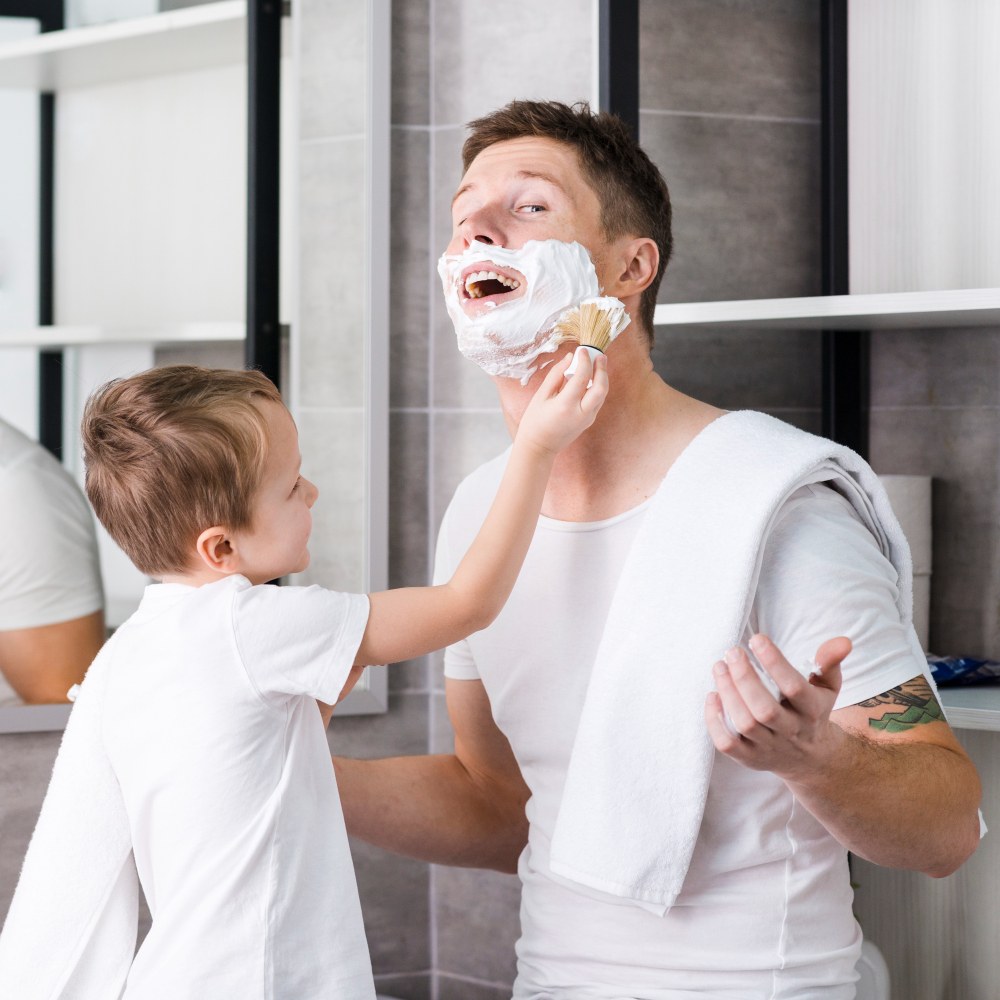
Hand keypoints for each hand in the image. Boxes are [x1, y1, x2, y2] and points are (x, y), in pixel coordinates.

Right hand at [516, 348, 608, 455]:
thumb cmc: (535, 421)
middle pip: (601, 387)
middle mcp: (581, 413)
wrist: (539, 447)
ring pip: (602, 394)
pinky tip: (589, 379)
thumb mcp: (541, 395)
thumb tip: (569, 358)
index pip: (582, 377)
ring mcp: (587, 419)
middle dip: (602, 369)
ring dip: (602, 378)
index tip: (581, 350)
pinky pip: (597, 401)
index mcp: (566, 405)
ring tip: (597, 364)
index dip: (584, 360)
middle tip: (599, 355)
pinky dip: (596, 387)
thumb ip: (556, 375)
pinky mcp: (589, 421)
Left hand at [704, 633, 852, 780]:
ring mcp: (769, 747)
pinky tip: (712, 696)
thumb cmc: (813, 711)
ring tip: (719, 667)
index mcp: (812, 711)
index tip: (756, 639)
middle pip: (765, 709)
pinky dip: (714, 721)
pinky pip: (727, 744)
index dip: (774, 662)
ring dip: (728, 693)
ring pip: (745, 724)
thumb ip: (830, 662)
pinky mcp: (749, 758)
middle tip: (732, 652)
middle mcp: (791, 731)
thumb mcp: (827, 687)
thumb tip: (842, 641)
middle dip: (744, 678)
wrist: (810, 759)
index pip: (794, 687)